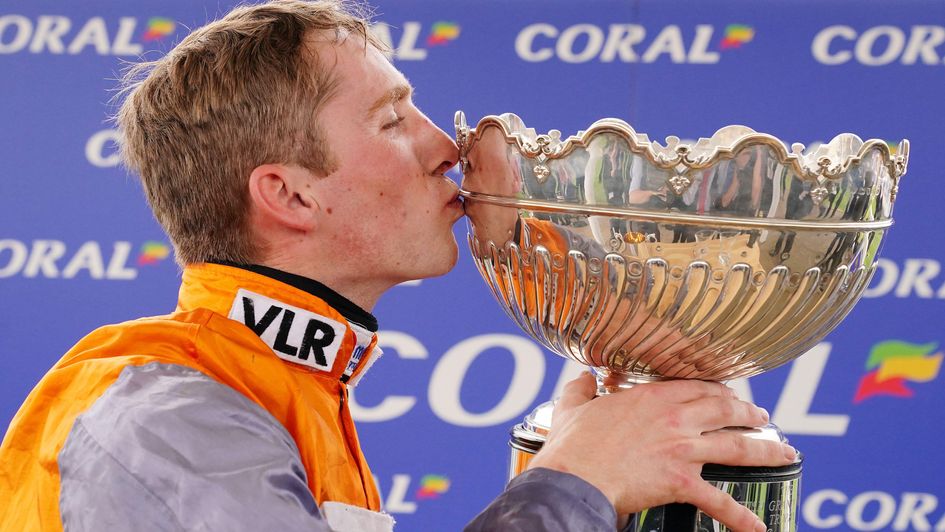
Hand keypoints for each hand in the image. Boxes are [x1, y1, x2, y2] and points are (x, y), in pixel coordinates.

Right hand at [527, 373, 795, 531]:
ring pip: (736, 447)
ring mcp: (682, 450)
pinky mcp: (681, 482)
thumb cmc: (573, 446)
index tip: (727, 394)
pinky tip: (757, 524)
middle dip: (749, 413)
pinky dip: (740, 515)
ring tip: (785, 451)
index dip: (718, 390)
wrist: (576, 479)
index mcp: (652, 398)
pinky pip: (718, 501)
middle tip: (763, 416)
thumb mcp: (573, 408)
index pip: (697, 387)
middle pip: (725, 411)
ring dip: (765, 449)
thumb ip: (582, 389)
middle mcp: (675, 420)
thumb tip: (583, 377)